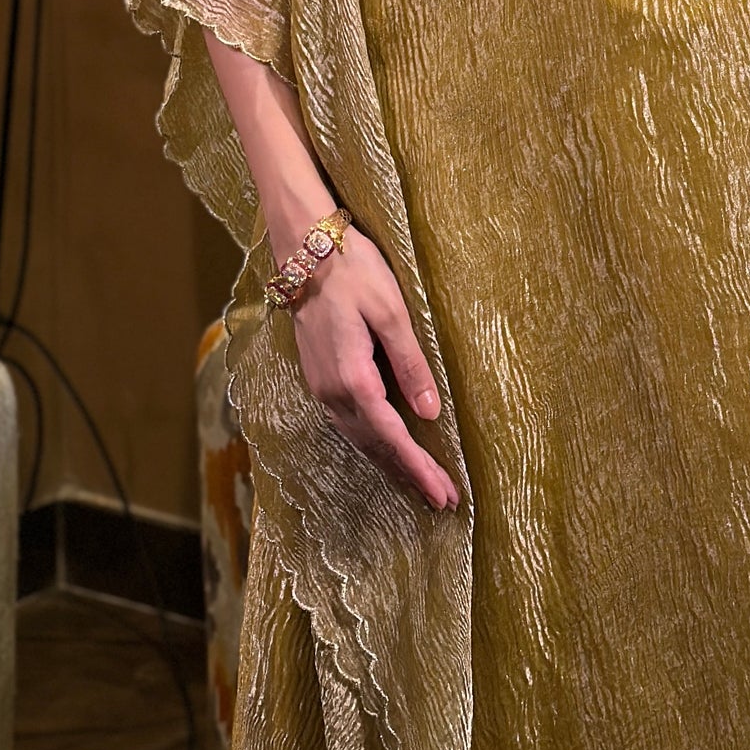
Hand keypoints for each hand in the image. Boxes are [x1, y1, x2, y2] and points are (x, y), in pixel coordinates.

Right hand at [290, 228, 460, 511]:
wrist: (304, 249)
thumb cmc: (354, 271)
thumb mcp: (391, 311)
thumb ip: (410, 363)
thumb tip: (430, 412)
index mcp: (354, 379)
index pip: (393, 438)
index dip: (420, 469)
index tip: (445, 494)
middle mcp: (333, 393)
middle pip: (376, 448)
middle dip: (410, 475)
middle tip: (443, 500)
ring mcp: (322, 387)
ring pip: (360, 440)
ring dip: (391, 464)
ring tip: (420, 483)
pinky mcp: (319, 377)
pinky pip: (349, 425)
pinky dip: (372, 444)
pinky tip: (386, 449)